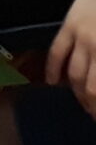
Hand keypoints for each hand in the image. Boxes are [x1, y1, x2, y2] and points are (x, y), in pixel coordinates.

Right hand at [55, 0, 95, 114]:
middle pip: (92, 87)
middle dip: (92, 106)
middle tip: (94, 117)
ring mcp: (81, 38)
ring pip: (74, 74)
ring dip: (77, 94)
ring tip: (83, 106)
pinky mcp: (68, 27)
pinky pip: (57, 52)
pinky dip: (53, 69)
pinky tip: (52, 83)